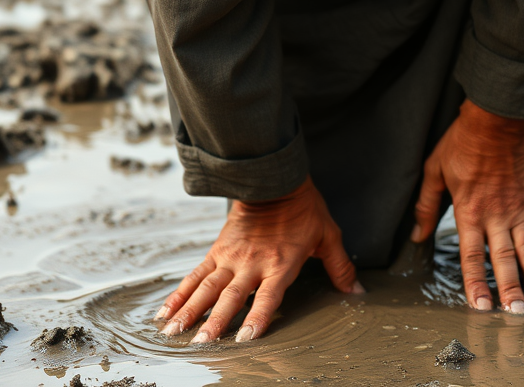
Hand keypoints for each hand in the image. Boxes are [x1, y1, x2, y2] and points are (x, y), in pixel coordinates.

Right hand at [156, 175, 363, 342]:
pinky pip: (196, 274)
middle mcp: (252, 262)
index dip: (257, 318)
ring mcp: (231, 257)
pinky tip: (165, 311)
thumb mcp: (328, 235)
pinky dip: (179, 293)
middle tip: (201, 345)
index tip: (245, 339)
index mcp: (281, 262)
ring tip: (174, 333)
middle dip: (215, 323)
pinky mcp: (217, 250)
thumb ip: (340, 266)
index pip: (268, 296)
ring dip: (190, 311)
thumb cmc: (304, 207)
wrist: (275, 177)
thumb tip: (357, 291)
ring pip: (207, 288)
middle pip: (230, 296)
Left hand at [411, 99, 523, 311]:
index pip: (471, 255)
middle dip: (511, 289)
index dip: (475, 283)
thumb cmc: (462, 142)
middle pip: (504, 259)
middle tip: (518, 316)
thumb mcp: (434, 170)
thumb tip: (417, 235)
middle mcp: (496, 216)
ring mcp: (519, 209)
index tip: (480, 307)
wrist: (495, 118)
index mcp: (469, 211)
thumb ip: (426, 205)